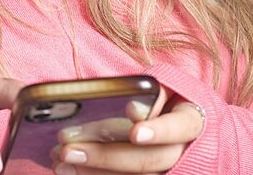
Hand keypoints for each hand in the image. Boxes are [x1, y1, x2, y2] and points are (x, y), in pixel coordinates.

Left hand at [48, 88, 205, 174]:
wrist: (185, 122)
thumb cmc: (169, 99)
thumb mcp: (166, 87)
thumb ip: (154, 94)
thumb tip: (133, 107)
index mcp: (191, 121)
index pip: (182, 126)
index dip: (160, 131)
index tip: (134, 132)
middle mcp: (183, 152)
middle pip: (151, 160)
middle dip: (108, 156)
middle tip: (69, 149)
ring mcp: (169, 170)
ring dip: (96, 172)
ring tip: (61, 163)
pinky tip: (73, 172)